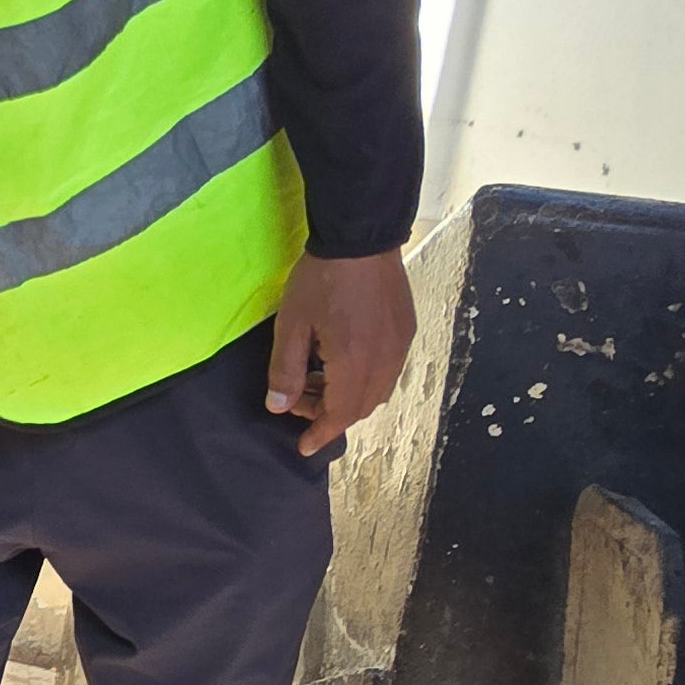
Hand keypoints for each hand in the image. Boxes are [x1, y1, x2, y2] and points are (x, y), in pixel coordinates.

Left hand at [264, 250, 413, 459]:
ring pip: (376, 390)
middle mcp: (385, 361)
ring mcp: (400, 346)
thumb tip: (279, 407)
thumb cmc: (321, 279)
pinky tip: (341, 359)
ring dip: (346, 395)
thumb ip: (284, 369)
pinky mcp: (405, 330)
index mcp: (355, 364)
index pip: (340, 414)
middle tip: (298, 397)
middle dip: (328, 412)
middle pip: (360, 407)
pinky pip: (387, 369)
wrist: (361, 236)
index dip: (320, 433)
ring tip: (315, 376)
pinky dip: (363, 378)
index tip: (304, 447)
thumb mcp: (291, 324)